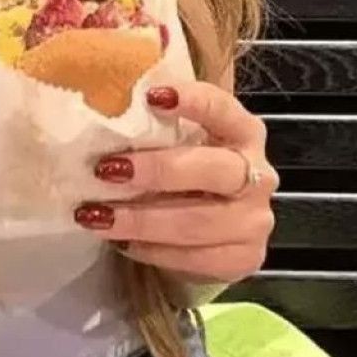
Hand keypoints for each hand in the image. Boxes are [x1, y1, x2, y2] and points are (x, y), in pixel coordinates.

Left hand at [73, 80, 278, 283]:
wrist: (204, 231)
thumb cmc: (182, 171)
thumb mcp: (175, 142)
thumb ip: (155, 125)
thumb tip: (101, 105)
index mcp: (242, 131)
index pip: (222, 108)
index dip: (192, 100)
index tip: (150, 97)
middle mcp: (258, 174)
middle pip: (213, 169)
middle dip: (157, 170)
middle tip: (107, 170)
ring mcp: (254, 220)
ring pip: (198, 221)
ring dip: (142, 219)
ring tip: (97, 215)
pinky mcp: (245, 258)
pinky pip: (196, 258)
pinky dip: (154, 251)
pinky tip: (122, 242)